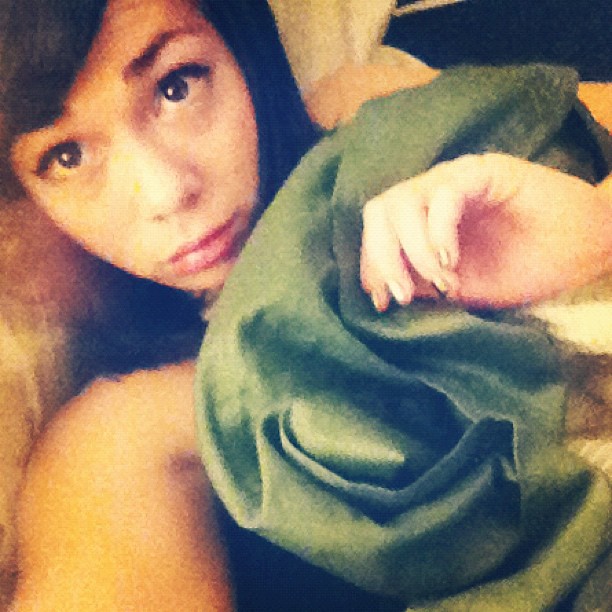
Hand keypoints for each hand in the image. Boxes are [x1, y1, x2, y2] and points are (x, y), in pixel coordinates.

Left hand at [360, 153, 611, 309]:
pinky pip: (444, 193)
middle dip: (382, 258)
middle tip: (402, 296)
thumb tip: (382, 292)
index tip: (382, 303)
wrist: (586, 250)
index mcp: (420, 222)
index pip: (378, 233)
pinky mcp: (483, 171)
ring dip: (412, 249)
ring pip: (402, 200)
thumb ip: (422, 283)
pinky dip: (439, 231)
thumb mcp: (462, 287)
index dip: (372, 267)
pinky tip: (453, 262)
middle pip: (378, 212)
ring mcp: (454, 180)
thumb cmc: (524, 268)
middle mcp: (430, 196)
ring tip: (441, 282)